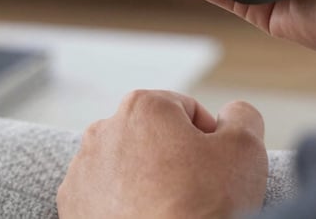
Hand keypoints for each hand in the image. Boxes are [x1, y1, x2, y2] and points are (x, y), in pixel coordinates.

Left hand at [57, 90, 266, 218]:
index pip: (188, 112)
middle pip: (155, 138)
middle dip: (175, 160)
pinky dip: (123, 208)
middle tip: (194, 195)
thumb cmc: (201, 207)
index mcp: (142, 106)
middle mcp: (103, 130)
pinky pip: (105, 199)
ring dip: (147, 183)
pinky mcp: (71, 209)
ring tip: (168, 212)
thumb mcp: (244, 150)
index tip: (213, 173)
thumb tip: (232, 114)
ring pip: (128, 167)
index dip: (209, 142)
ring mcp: (82, 173)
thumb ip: (242, 116)